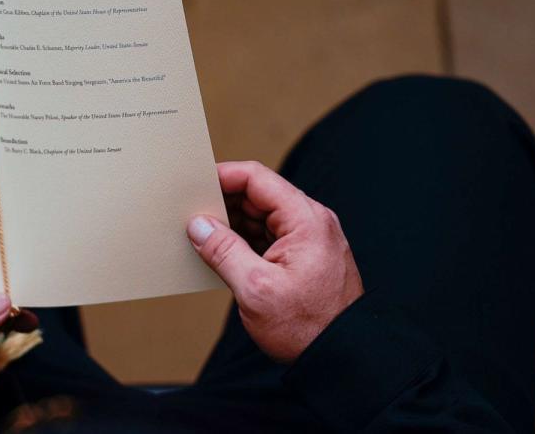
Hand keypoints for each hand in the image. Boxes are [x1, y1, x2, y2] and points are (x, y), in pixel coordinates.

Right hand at [187, 161, 363, 363]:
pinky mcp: (304, 257)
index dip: (223, 176)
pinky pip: (269, 237)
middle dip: (224, 203)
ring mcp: (309, 240)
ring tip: (203, 237)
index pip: (257, 178)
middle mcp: (311, 222)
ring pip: (262, 217)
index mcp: (305, 219)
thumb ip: (223, 251)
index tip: (195, 183)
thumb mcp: (255, 289)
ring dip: (232, 224)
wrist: (343, 359)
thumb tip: (198, 225)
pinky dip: (245, 241)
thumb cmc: (308, 327)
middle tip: (191, 214)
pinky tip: (223, 254)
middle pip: (259, 195)